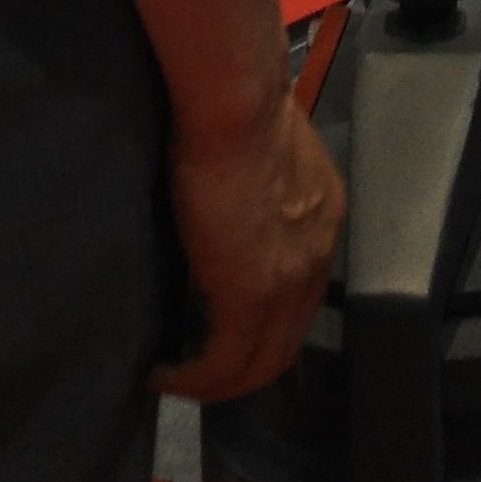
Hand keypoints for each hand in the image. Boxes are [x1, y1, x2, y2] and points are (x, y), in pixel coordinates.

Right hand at [156, 90, 344, 402]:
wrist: (234, 100)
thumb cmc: (238, 102)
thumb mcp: (264, 147)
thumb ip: (257, 179)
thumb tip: (230, 192)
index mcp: (321, 218)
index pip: (299, 293)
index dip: (263, 320)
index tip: (219, 326)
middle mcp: (317, 257)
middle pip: (285, 341)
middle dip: (241, 366)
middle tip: (193, 369)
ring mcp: (290, 282)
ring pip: (260, 363)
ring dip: (215, 381)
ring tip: (172, 378)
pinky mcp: (250, 299)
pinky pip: (224, 364)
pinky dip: (191, 379)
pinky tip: (159, 373)